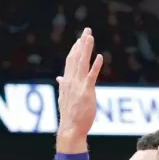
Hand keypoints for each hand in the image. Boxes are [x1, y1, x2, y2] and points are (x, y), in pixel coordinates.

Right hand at [56, 28, 102, 151]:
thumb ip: (63, 86)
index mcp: (66, 82)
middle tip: (87, 30)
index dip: (75, 49)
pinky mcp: (86, 92)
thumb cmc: (69, 116)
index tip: (80, 39)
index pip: (70, 62)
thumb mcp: (64, 98)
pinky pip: (91, 77)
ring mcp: (78, 86)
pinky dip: (95, 66)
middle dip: (81, 43)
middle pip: (75, 58)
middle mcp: (71, 82)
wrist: (70, 129)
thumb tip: (59, 78)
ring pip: (82, 63)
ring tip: (90, 36)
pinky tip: (99, 57)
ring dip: (86, 49)